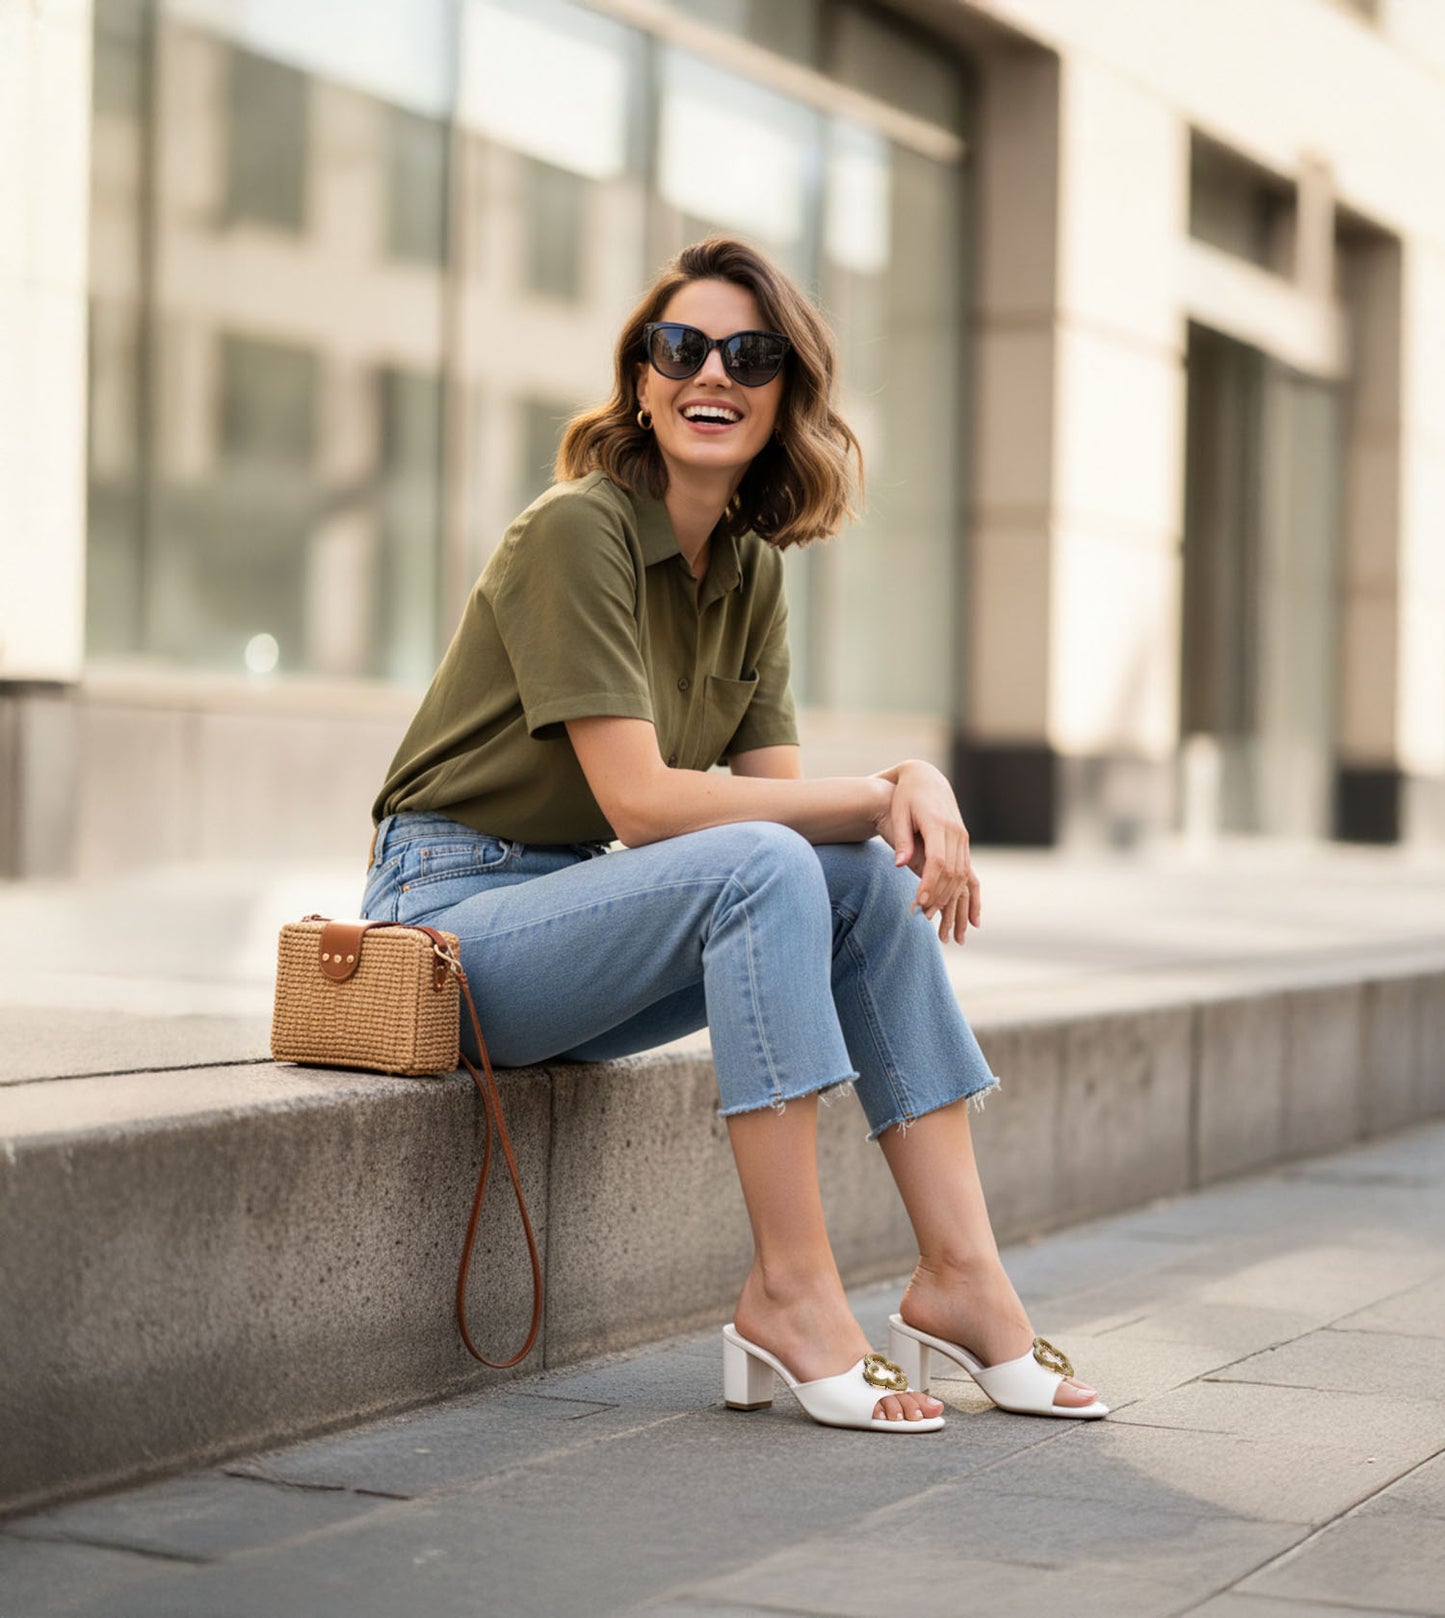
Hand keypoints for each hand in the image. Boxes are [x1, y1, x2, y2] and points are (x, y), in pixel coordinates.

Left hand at [873, 761, 980, 943]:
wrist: (925, 778)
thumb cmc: (906, 796)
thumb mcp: (899, 813)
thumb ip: (901, 840)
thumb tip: (900, 866)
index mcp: (938, 824)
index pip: (937, 861)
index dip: (929, 884)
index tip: (918, 902)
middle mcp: (955, 831)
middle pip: (951, 871)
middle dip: (938, 895)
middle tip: (923, 914)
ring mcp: (962, 835)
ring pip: (961, 872)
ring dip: (949, 894)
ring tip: (932, 912)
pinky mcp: (963, 839)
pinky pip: (964, 867)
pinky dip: (957, 886)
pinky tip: (946, 899)